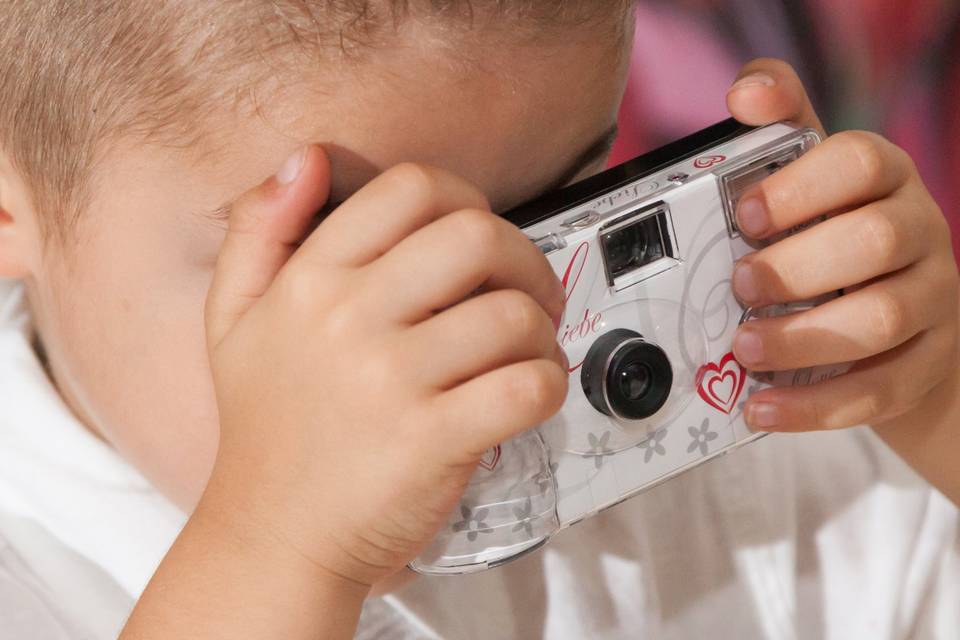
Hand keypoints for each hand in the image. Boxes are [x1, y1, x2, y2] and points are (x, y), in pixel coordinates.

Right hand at [203, 149, 567, 588]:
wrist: (272, 539)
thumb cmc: (265, 430)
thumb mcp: (230, 319)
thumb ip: (258, 229)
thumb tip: (306, 159)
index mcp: (309, 280)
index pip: (411, 188)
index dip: (465, 200)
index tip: (478, 240)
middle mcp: (347, 319)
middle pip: (476, 236)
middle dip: (523, 257)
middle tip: (526, 292)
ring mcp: (391, 382)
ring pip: (513, 314)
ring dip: (541, 330)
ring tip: (527, 352)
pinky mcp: (432, 442)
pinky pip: (527, 386)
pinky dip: (549, 384)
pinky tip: (529, 393)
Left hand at [725, 58, 959, 432]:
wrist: (897, 323)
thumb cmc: (832, 240)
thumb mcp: (810, 182)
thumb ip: (779, 132)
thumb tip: (746, 94)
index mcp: (885, 180)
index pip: (862, 161)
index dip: (801, 185)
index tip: (745, 212)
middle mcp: (918, 233)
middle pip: (875, 241)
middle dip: (798, 266)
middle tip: (739, 285)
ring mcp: (931, 301)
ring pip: (881, 319)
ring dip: (802, 338)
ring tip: (743, 348)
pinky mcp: (924, 365)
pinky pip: (878, 390)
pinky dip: (815, 405)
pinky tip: (762, 408)